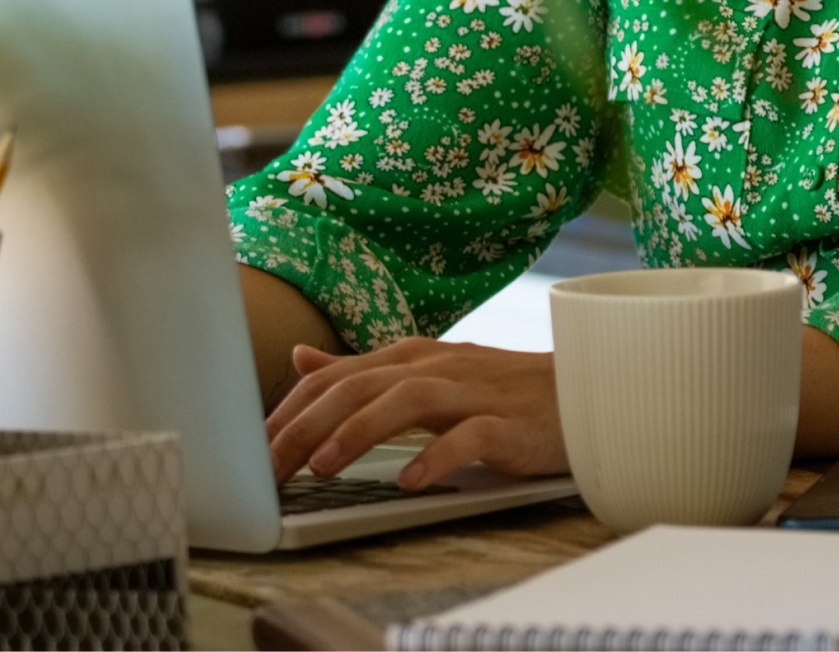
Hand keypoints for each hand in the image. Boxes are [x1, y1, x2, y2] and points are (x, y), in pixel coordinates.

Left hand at [264, 337, 567, 490]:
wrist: (584, 390)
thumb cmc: (499, 390)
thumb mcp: (424, 374)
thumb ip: (361, 371)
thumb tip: (300, 362)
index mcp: (411, 357)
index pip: (338, 377)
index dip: (293, 410)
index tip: (255, 449)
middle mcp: (436, 366)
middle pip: (362, 385)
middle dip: (310, 424)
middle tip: (271, 466)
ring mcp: (473, 392)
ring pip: (406, 399)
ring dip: (361, 430)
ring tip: (325, 466)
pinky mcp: (508, 423)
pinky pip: (468, 436)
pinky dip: (437, 456)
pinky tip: (410, 481)